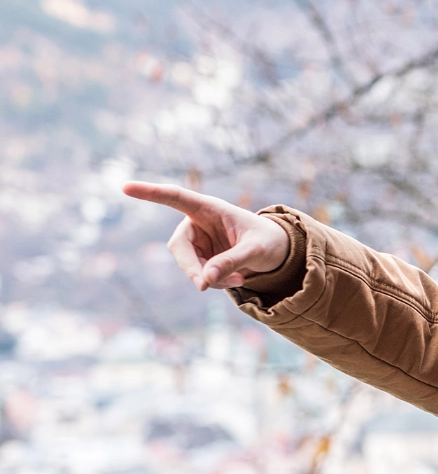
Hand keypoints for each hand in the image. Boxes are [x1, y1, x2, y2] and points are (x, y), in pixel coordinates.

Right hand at [123, 183, 290, 290]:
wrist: (276, 252)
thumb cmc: (268, 242)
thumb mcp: (256, 250)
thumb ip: (232, 261)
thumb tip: (204, 279)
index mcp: (209, 208)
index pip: (175, 197)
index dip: (151, 193)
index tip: (125, 187)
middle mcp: (197, 222)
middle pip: (179, 246)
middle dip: (191, 267)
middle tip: (204, 286)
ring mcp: (197, 242)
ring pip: (188, 265)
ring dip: (210, 278)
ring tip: (240, 279)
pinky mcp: (200, 258)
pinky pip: (198, 274)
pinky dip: (215, 281)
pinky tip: (237, 279)